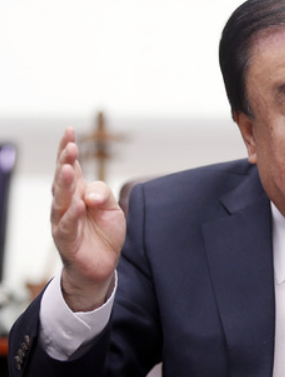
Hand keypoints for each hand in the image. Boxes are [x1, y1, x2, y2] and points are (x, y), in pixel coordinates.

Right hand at [50, 127, 125, 310]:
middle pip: (63, 179)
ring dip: (64, 184)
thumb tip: (90, 193)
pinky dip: (72, 215)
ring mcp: (64, 221)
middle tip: (70, 147)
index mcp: (78, 191)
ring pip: (61, 200)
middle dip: (65, 161)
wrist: (102, 265)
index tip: (70, 131)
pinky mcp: (67, 240)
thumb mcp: (112, 209)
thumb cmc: (104, 232)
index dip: (68, 149)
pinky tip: (78, 204)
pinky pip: (67, 226)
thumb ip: (104, 195)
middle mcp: (67, 203)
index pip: (71, 166)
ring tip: (67, 169)